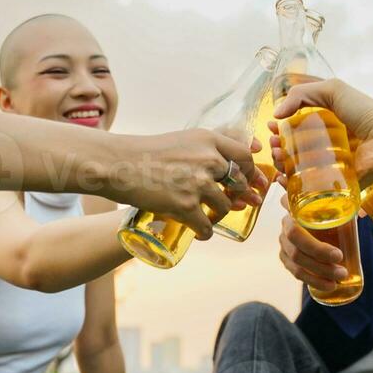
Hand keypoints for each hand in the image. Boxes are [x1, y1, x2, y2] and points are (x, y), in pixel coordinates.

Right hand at [113, 131, 267, 237]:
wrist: (119, 164)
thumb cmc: (148, 152)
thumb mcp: (183, 140)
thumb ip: (206, 150)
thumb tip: (228, 168)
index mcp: (209, 140)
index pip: (244, 156)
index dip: (251, 171)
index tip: (253, 181)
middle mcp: (208, 159)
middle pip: (239, 183)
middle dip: (241, 196)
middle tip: (241, 203)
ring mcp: (198, 183)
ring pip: (225, 206)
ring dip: (220, 214)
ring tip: (210, 215)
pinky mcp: (186, 205)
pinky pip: (208, 226)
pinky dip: (205, 232)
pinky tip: (201, 232)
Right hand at [269, 78, 372, 180]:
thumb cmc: (365, 113)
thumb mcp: (334, 90)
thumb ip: (303, 93)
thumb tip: (277, 113)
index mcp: (327, 122)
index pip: (296, 126)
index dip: (280, 127)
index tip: (270, 128)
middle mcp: (328, 144)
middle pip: (294, 148)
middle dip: (277, 147)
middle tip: (273, 146)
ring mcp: (331, 165)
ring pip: (298, 168)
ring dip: (281, 165)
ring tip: (277, 159)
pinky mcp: (335, 183)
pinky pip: (310, 187)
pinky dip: (292, 186)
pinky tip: (283, 180)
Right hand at [276, 191, 348, 290]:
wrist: (322, 234)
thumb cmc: (332, 219)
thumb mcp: (339, 211)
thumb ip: (346, 208)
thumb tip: (362, 214)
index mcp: (295, 206)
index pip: (286, 200)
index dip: (289, 203)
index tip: (311, 215)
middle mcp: (286, 223)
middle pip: (295, 236)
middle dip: (318, 250)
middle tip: (340, 257)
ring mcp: (283, 242)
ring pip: (296, 258)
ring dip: (319, 270)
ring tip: (340, 276)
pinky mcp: (285, 259)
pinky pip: (296, 272)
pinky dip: (314, 280)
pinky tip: (329, 285)